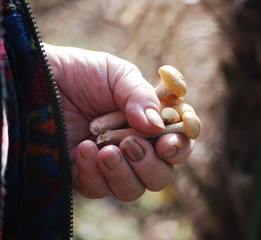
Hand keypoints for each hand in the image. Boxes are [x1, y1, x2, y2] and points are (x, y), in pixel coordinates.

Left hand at [44, 44, 193, 200]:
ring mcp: (112, 163)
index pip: (180, 139)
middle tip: (132, 144)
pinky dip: (96, 173)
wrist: (38, 79)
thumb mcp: (115, 74)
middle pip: (164, 172)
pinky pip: (101, 189)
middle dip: (153, 163)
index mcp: (150, 120)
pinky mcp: (87, 176)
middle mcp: (136, 144)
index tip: (169, 140)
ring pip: (135, 188)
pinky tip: (84, 149)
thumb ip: (141, 96)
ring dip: (126, 172)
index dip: (182, 142)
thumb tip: (158, 125)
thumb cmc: (79, 72)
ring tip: (107, 149)